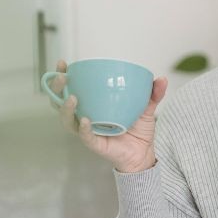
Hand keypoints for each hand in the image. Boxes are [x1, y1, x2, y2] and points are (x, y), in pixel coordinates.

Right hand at [47, 58, 168, 172]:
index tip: (62, 63)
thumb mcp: (147, 107)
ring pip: (67, 120)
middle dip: (56, 88)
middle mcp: (84, 116)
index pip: (71, 88)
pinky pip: (85, 136)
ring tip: (72, 98)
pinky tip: (86, 120)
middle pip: (60, 102)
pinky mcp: (95, 144)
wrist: (144, 153)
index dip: (62, 76)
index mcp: (92, 104)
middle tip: (63, 76)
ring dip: (65, 108)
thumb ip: (153, 93)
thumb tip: (161, 78)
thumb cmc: (139, 129)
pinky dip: (84, 128)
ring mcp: (87, 131)